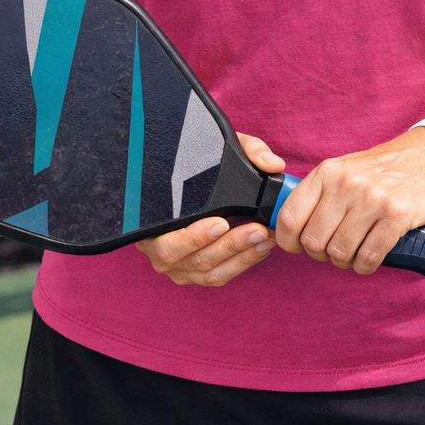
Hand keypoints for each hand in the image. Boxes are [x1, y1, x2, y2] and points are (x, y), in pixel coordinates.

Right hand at [135, 134, 285, 286]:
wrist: (189, 181)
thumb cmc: (200, 167)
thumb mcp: (218, 148)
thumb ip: (246, 149)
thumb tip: (272, 165)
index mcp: (152, 221)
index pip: (167, 241)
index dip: (194, 237)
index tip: (221, 223)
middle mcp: (158, 248)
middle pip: (194, 259)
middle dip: (229, 246)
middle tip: (257, 230)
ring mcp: (175, 265)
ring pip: (209, 272)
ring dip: (240, 256)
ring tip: (264, 237)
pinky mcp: (192, 274)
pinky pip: (217, 276)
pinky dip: (241, 263)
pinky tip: (260, 248)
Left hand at [273, 129, 424, 274]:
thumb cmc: (379, 172)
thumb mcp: (342, 171)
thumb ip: (317, 195)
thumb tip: (288, 228)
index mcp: (326, 173)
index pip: (289, 216)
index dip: (288, 241)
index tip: (297, 247)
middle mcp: (346, 184)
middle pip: (314, 241)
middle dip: (321, 254)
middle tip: (333, 250)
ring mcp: (372, 199)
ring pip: (340, 252)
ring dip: (345, 261)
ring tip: (354, 253)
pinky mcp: (397, 215)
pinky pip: (369, 256)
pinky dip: (365, 266)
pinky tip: (369, 260)